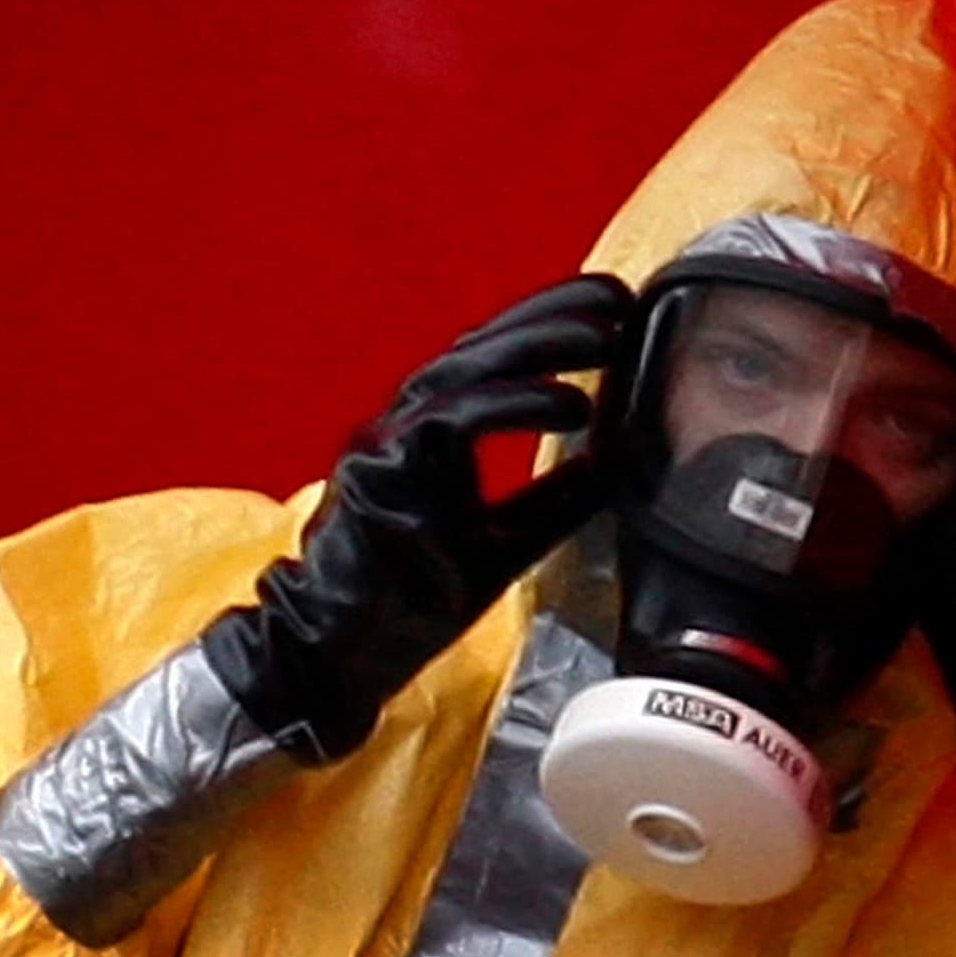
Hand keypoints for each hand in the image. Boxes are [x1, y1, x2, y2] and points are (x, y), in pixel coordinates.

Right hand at [202, 273, 631, 760]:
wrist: (339, 655)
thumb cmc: (405, 603)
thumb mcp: (502, 543)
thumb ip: (552, 502)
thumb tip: (612, 465)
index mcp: (423, 437)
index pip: (485, 359)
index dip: (545, 323)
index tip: (609, 308)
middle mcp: (399, 427)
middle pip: (477, 346)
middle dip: (551, 316)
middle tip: (616, 301)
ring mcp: (385, 445)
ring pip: (464, 369)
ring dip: (539, 345)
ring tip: (603, 337)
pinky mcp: (382, 473)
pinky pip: (453, 420)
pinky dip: (515, 404)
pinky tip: (569, 404)